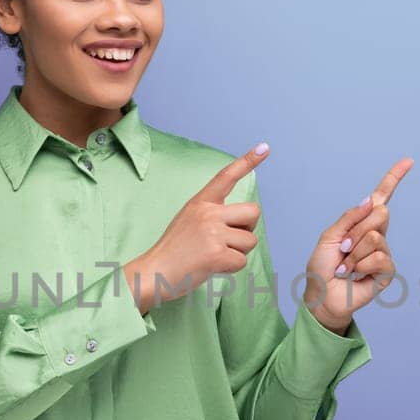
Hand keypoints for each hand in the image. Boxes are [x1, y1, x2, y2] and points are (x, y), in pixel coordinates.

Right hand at [125, 143, 269, 312]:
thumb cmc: (174, 250)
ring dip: (238, 252)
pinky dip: (231, 268)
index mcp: (200, 202)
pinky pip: (241, 261)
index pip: (226, 176)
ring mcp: (212, 232)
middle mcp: (208, 213)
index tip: (264, 148)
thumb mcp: (189, 220)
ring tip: (214, 256)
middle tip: (229, 240)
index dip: (248, 161)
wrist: (154, 272)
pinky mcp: (216, 254)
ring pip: (250, 240)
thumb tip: (242, 222)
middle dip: (248, 229)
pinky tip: (213, 267)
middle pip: (253, 212)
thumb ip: (213, 215)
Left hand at [302, 158, 413, 331]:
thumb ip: (349, 218)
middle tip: (344, 247)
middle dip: (356, 230)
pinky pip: (379, 257)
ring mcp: (383, 252)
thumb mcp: (330, 236)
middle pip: (380, 213)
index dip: (394, 178)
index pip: (381, 197)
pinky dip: (361, 266)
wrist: (322, 295)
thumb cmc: (323, 267)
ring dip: (354, 252)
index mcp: (361, 222)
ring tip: (346, 266)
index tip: (408, 161)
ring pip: (376, 237)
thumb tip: (370, 200)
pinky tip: (355, 275)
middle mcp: (376, 234)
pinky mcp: (387, 270)